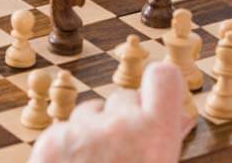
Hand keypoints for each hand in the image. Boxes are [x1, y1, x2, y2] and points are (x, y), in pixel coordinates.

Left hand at [30, 62, 188, 162]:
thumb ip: (164, 140)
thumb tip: (182, 117)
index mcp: (154, 136)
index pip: (164, 77)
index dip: (159, 86)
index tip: (156, 94)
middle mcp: (118, 126)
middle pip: (122, 99)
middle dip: (122, 121)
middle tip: (121, 158)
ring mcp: (80, 132)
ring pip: (90, 114)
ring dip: (92, 135)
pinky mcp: (48, 142)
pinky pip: (63, 131)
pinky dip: (65, 150)